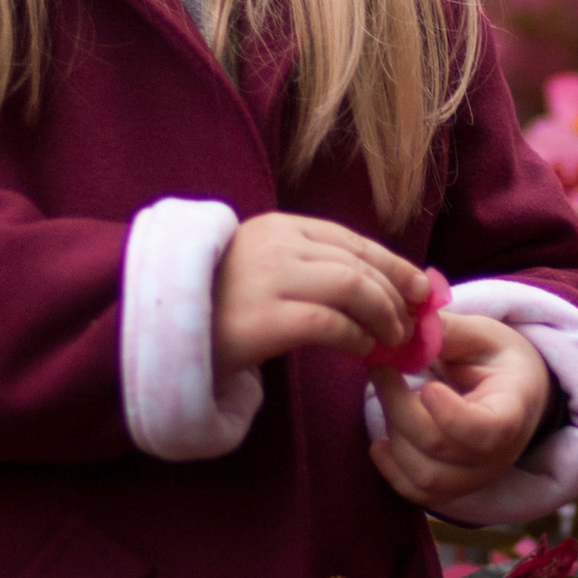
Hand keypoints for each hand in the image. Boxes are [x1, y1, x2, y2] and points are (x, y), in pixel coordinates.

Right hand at [213, 215, 431, 369]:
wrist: (156, 330)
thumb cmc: (217, 305)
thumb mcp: (264, 268)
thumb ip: (311, 267)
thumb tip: (381, 287)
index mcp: (279, 226)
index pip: (353, 240)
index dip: (395, 265)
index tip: (421, 289)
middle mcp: (276, 244)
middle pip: (360, 263)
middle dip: (396, 294)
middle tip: (411, 324)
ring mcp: (268, 278)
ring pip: (353, 287)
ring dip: (383, 315)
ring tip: (392, 339)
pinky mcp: (262, 319)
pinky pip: (330, 324)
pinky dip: (357, 338)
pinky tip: (363, 351)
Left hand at [368, 313, 551, 518]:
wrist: (516, 393)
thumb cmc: (498, 360)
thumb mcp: (483, 334)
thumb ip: (447, 331)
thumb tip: (404, 329)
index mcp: (513, 411)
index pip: (487, 432)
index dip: (451, 416)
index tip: (427, 386)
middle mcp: (499, 455)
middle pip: (439, 447)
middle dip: (399, 406)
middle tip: (382, 368)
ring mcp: (476, 478)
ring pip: (423, 475)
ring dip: (393, 433)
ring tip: (389, 397)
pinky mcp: (454, 488)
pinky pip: (418, 494)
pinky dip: (391, 470)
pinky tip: (380, 442)